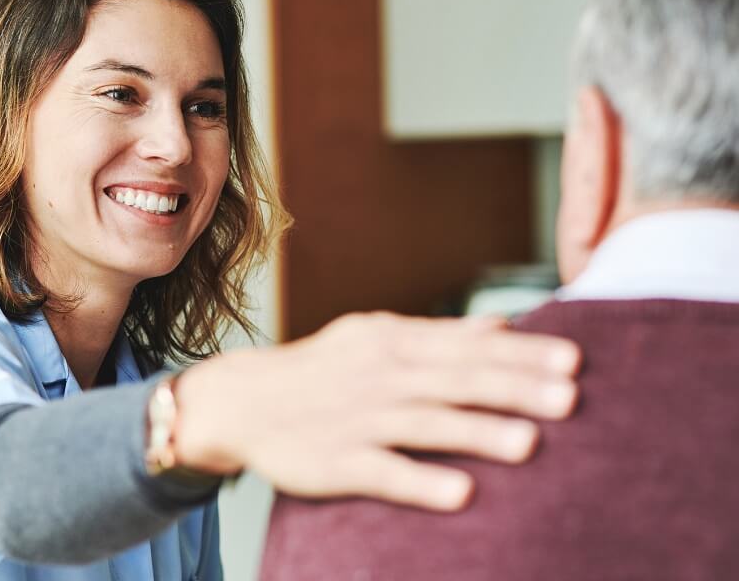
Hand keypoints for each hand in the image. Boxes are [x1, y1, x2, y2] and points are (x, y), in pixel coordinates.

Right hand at [172, 312, 578, 511]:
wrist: (244, 400)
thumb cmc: (324, 369)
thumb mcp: (376, 337)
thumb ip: (441, 334)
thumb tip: (505, 325)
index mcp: (391, 340)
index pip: (466, 345)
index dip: (521, 354)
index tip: (573, 360)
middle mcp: (378, 375)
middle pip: (453, 380)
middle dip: (513, 387)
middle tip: (570, 398)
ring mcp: (356, 418)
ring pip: (424, 423)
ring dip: (476, 432)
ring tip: (530, 443)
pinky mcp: (334, 461)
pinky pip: (381, 471)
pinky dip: (420, 480)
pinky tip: (461, 493)